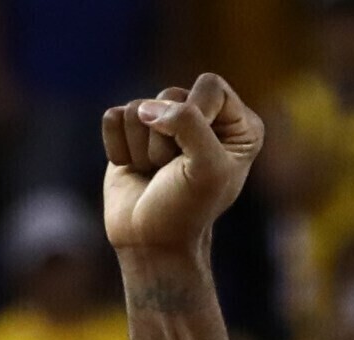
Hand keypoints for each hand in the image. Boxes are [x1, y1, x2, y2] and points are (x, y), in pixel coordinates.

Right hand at [101, 74, 263, 253]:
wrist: (152, 240)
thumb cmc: (187, 208)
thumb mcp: (207, 168)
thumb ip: (189, 124)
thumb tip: (147, 109)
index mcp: (239, 125)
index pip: (210, 85)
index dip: (196, 113)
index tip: (195, 152)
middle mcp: (204, 118)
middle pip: (169, 95)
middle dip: (166, 139)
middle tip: (174, 171)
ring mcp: (165, 123)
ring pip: (138, 107)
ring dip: (142, 148)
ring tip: (156, 173)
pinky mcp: (131, 131)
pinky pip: (114, 117)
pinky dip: (119, 148)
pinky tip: (135, 169)